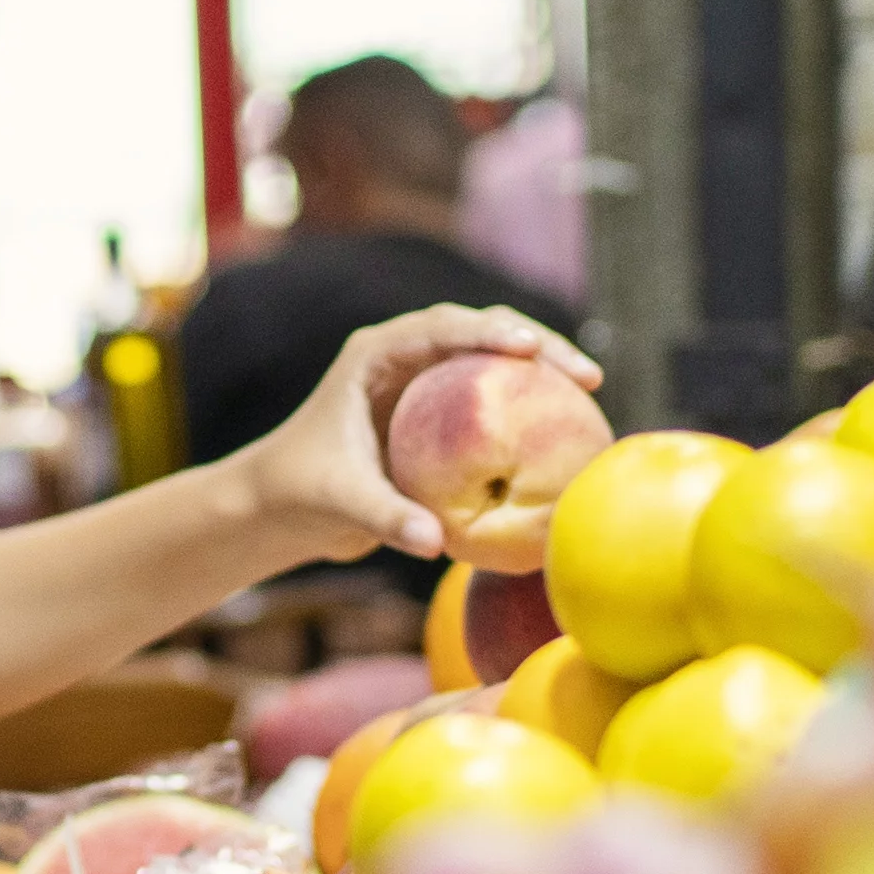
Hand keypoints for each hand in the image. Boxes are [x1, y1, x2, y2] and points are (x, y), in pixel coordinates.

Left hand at [230, 308, 598, 561]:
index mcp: (375, 356)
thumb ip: (384, 518)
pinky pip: (494, 398)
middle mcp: (405, 357)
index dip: (486, 333)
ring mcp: (427, 382)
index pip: (437, 329)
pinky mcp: (442, 412)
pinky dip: (528, 405)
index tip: (528, 349)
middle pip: (480, 332)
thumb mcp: (340, 503)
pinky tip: (568, 427)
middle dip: (535, 344)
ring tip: (590, 389)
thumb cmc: (300, 494)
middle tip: (585, 374)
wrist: (282, 507)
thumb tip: (433, 544)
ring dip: (541, 369)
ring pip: (494, 359)